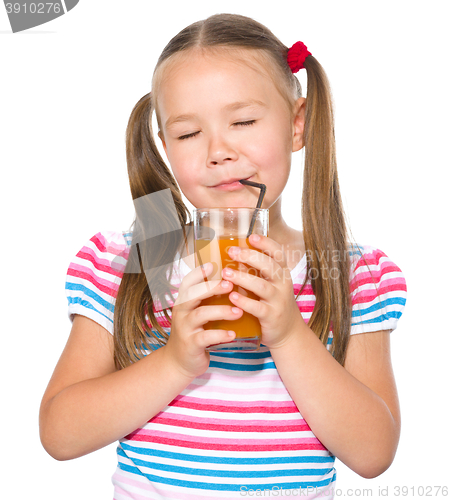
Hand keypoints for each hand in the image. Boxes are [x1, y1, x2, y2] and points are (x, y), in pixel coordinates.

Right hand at [164, 262, 238, 378]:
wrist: (179, 362)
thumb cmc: (194, 332)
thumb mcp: (196, 313)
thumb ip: (207, 300)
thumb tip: (231, 281)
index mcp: (184, 302)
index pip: (187, 282)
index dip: (198, 272)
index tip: (213, 265)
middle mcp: (181, 312)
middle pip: (193, 295)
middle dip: (212, 288)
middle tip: (230, 284)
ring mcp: (185, 328)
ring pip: (201, 314)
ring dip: (221, 311)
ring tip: (238, 311)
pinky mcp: (191, 344)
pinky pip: (205, 337)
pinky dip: (220, 334)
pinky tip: (232, 333)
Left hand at [222, 234, 304, 348]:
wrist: (289, 333)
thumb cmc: (274, 303)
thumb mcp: (271, 285)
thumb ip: (257, 271)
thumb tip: (233, 255)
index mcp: (282, 273)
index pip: (278, 253)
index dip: (265, 243)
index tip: (250, 236)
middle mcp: (283, 285)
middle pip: (269, 266)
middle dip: (250, 256)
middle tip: (232, 251)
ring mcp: (278, 301)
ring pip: (262, 286)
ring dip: (243, 278)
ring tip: (226, 273)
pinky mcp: (272, 317)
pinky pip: (258, 308)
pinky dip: (245, 301)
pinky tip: (232, 296)